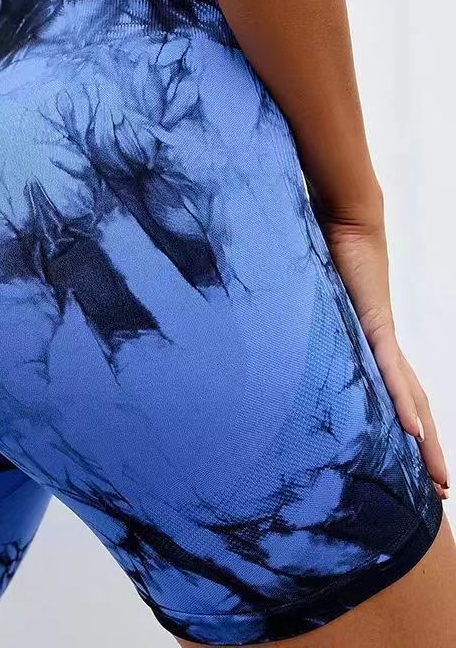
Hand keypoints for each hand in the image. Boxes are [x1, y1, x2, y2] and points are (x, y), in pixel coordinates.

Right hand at [322, 215, 448, 499]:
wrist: (344, 219)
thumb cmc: (322, 253)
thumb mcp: (307, 304)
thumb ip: (298, 326)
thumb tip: (270, 342)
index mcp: (367, 343)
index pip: (392, 393)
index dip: (403, 427)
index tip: (409, 461)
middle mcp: (381, 346)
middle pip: (411, 406)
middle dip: (426, 450)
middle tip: (438, 490)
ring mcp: (381, 337)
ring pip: (411, 398)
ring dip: (426, 440)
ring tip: (438, 479)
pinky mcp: (375, 324)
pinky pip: (391, 372)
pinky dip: (402, 403)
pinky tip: (413, 434)